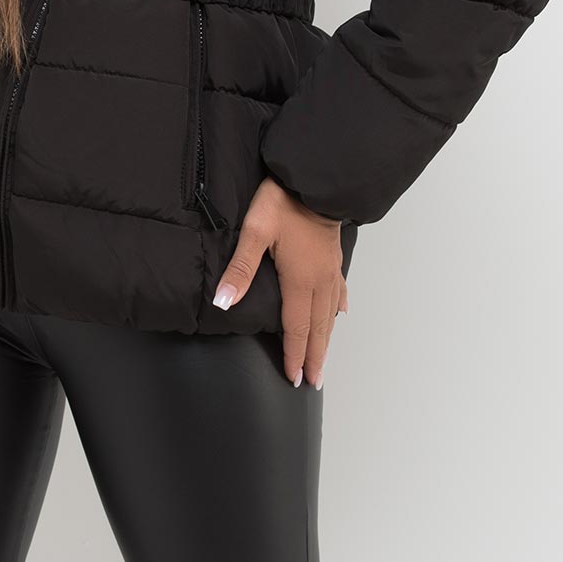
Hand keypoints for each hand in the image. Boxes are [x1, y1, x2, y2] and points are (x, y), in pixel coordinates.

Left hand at [211, 175, 347, 386]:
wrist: (313, 180)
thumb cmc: (283, 203)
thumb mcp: (256, 231)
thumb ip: (240, 268)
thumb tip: (222, 302)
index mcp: (300, 281)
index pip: (296, 328)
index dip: (295, 354)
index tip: (294, 378)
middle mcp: (319, 281)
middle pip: (317, 328)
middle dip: (314, 356)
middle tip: (313, 381)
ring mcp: (329, 270)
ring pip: (330, 314)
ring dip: (326, 339)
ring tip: (323, 360)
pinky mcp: (333, 257)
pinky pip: (338, 290)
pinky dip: (338, 308)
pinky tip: (340, 314)